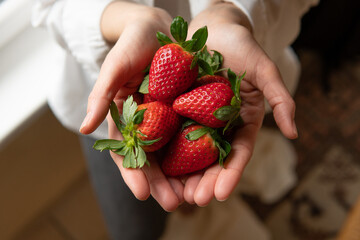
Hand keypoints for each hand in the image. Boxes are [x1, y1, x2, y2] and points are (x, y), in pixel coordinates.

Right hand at [79, 2, 182, 210]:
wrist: (155, 28)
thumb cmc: (130, 46)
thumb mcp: (114, 69)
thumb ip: (101, 96)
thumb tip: (83, 127)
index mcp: (127, 119)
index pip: (127, 152)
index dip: (133, 173)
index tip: (142, 192)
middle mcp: (147, 124)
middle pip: (153, 159)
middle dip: (161, 183)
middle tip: (174, 203)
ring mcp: (168, 119)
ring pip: (174, 152)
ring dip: (183, 176)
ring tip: (193, 196)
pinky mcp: (187, 110)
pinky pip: (194, 133)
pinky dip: (200, 152)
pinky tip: (210, 167)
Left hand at [183, 2, 297, 205]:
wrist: (213, 29)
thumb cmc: (241, 47)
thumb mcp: (264, 70)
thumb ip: (280, 98)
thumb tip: (294, 132)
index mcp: (240, 121)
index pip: (237, 154)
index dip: (230, 175)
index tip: (221, 194)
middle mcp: (218, 125)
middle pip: (211, 160)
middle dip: (203, 182)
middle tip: (193, 200)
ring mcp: (195, 118)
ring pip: (188, 152)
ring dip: (181, 175)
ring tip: (174, 194)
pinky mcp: (175, 109)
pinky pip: (167, 130)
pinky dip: (163, 149)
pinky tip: (155, 165)